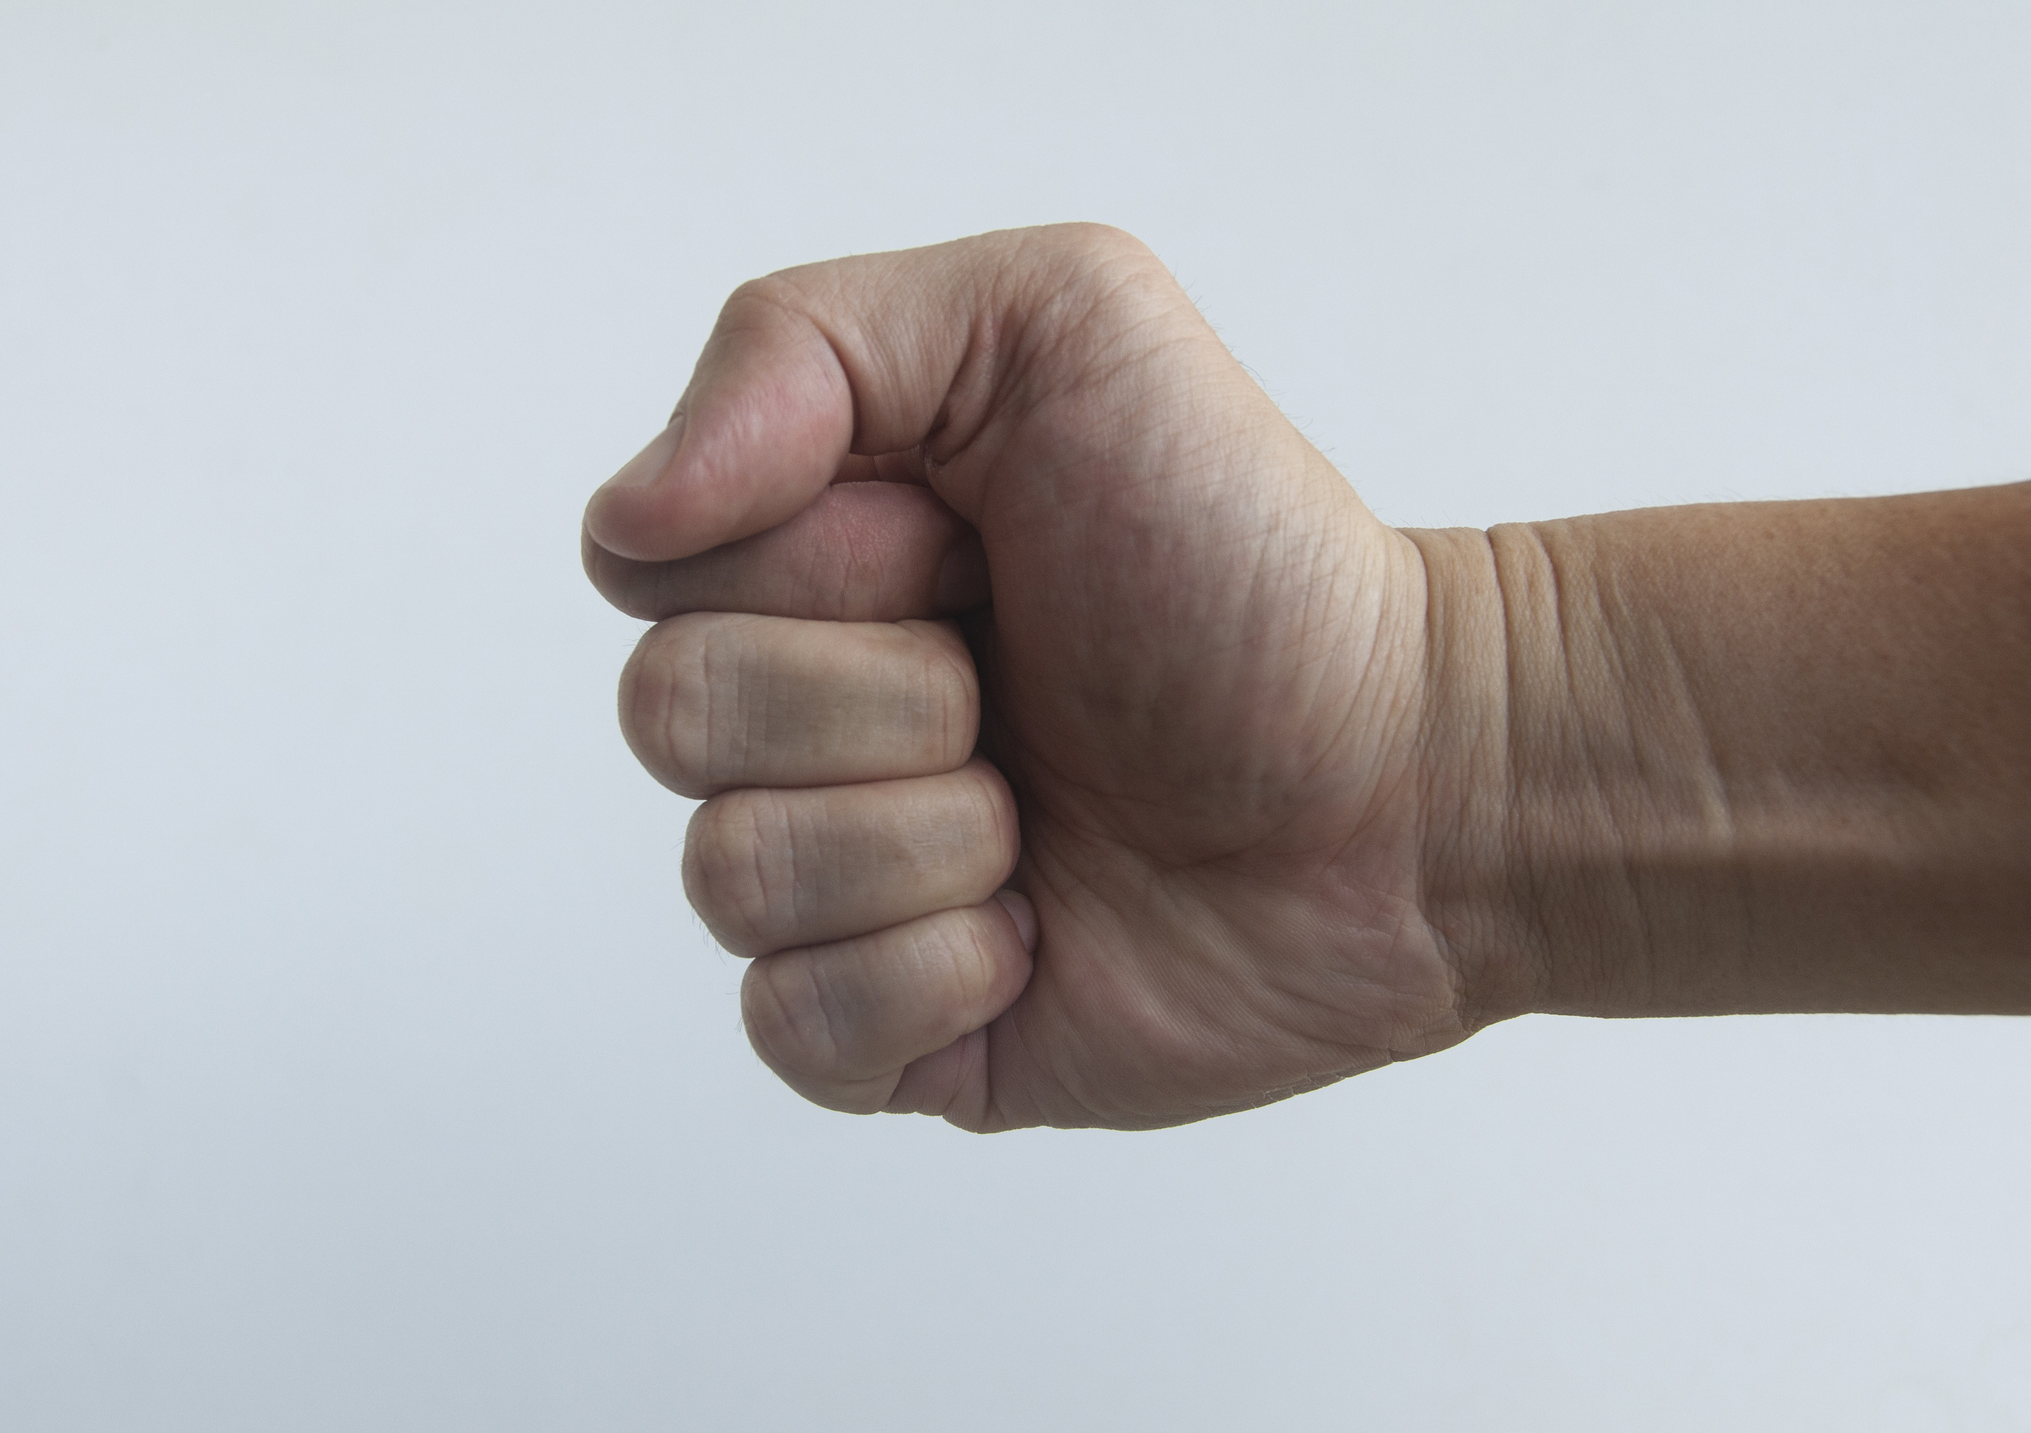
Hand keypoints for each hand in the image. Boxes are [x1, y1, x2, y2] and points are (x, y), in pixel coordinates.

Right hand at [583, 225, 1490, 1130]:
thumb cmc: (1249, 558)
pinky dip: (932, 974)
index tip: (972, 546)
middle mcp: (805, 716)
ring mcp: (844, 879)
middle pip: (670, 717)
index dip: (817, 558)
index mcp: (815, 554)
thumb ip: (802, 343)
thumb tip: (625, 517)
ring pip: (731, 875)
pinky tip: (1038, 935)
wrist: (1411, 784)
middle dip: (887, 694)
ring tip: (1050, 811)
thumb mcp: (1058, 325)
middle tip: (1026, 685)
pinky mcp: (893, 1029)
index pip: (652, 563)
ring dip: (929, 835)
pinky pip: (791, 1020)